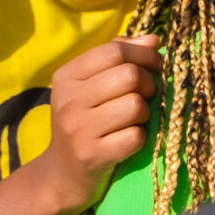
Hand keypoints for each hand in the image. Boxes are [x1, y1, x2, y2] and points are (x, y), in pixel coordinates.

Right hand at [34, 35, 159, 210]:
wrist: (61, 175)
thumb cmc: (84, 123)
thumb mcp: (91, 87)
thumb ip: (119, 58)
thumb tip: (153, 40)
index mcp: (66, 76)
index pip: (114, 50)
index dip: (143, 54)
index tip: (153, 65)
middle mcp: (68, 100)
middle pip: (129, 75)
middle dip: (148, 84)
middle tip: (144, 97)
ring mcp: (78, 129)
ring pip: (135, 105)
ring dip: (144, 113)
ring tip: (133, 120)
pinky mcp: (92, 155)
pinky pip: (136, 137)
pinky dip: (139, 138)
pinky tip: (128, 141)